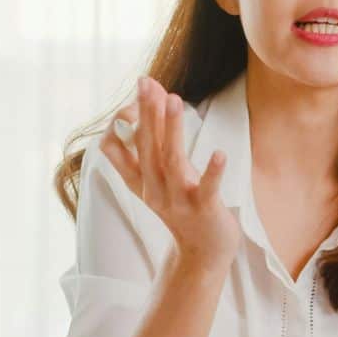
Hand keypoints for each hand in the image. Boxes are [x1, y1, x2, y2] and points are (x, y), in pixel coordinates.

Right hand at [98, 76, 241, 273]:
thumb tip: (149, 98)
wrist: (202, 254)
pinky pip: (207, 189)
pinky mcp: (204, 210)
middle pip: (146, 147)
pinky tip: (219, 153)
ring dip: (172, 130)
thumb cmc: (183, 207)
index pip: (118, 148)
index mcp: (140, 181)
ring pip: (171, 161)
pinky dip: (212, 171)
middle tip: (145, 82)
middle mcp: (154, 190)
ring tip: (174, 100)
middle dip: (146, 113)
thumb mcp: (160, 177)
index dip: (125, 118)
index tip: (141, 87)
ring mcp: (178, 201)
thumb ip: (154, 142)